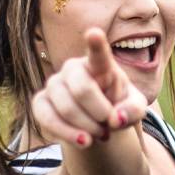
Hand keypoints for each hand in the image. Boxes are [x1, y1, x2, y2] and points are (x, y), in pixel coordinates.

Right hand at [31, 29, 146, 148]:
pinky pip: (47, 118)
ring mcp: (54, 84)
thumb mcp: (134, 109)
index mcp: (99, 64)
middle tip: (110, 126)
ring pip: (66, 107)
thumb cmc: (117, 107)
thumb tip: (115, 119)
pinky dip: (67, 134)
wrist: (97, 121)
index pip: (98, 53)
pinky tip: (83, 141)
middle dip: (99, 113)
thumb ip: (134, 111)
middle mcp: (73, 69)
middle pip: (82, 89)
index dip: (96, 44)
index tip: (94, 33)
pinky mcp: (40, 102)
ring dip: (87, 127)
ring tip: (101, 134)